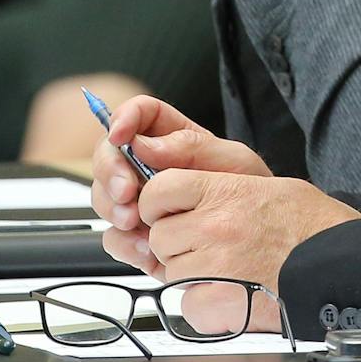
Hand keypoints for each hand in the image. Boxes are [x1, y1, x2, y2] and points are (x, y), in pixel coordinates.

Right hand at [91, 96, 269, 275]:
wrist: (257, 239)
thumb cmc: (251, 192)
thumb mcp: (233, 161)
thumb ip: (190, 147)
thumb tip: (144, 144)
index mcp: (173, 138)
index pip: (140, 114)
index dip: (123, 117)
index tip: (119, 135)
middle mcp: (149, 167)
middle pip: (108, 156)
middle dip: (110, 172)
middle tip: (127, 191)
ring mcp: (141, 201)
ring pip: (104, 197)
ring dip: (113, 208)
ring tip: (137, 221)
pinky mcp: (139, 236)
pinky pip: (114, 237)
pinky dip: (124, 243)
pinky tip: (146, 248)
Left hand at [138, 173, 360, 333]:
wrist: (343, 265)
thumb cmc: (313, 225)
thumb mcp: (267, 184)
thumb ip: (218, 185)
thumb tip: (179, 190)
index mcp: (226, 191)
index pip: (159, 189)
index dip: (159, 201)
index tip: (168, 209)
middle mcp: (215, 227)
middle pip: (160, 235)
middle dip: (176, 241)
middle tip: (207, 244)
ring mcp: (214, 267)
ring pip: (171, 271)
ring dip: (190, 272)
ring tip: (227, 268)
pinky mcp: (217, 305)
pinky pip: (187, 304)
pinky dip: (203, 303)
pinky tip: (231, 291)